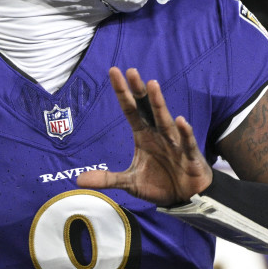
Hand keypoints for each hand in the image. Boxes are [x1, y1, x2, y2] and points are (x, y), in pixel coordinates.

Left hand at [77, 67, 213, 205]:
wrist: (185, 197)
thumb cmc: (159, 183)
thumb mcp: (130, 182)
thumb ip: (107, 178)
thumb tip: (78, 180)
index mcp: (143, 135)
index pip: (130, 110)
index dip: (122, 93)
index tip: (113, 71)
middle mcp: (158, 134)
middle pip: (147, 108)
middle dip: (139, 91)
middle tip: (131, 71)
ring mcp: (174, 143)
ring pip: (164, 120)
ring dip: (158, 103)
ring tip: (152, 84)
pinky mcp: (189, 156)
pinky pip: (186, 142)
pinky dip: (184, 133)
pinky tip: (180, 121)